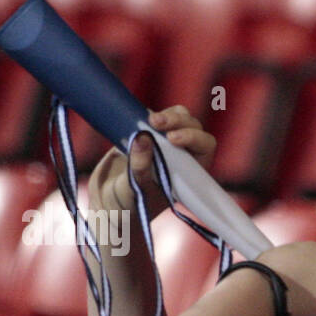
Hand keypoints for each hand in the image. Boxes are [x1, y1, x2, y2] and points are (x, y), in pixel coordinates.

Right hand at [87, 105, 215, 219]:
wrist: (109, 199)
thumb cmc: (129, 201)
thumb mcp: (134, 188)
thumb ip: (139, 167)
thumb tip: (144, 137)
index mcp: (191, 171)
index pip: (205, 146)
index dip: (193, 137)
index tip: (172, 139)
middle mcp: (184, 154)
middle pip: (193, 126)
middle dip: (178, 121)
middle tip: (154, 122)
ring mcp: (168, 142)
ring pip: (179, 117)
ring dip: (168, 115)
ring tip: (148, 120)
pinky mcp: (151, 133)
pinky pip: (159, 116)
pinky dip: (151, 114)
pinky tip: (138, 118)